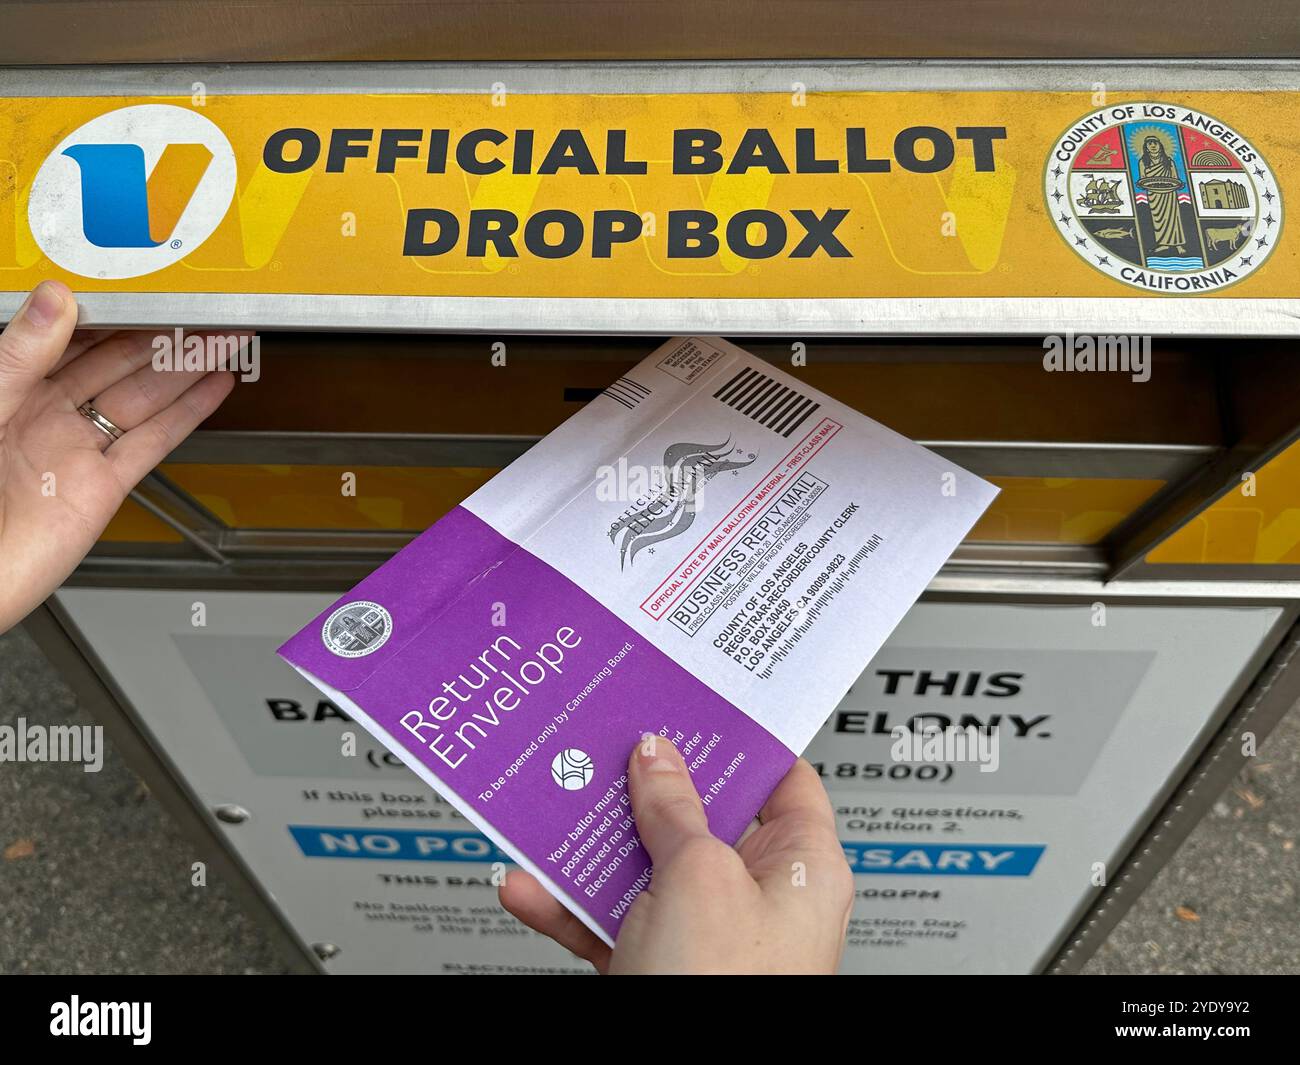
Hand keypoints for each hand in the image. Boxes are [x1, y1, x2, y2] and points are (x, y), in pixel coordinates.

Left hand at [0, 281, 245, 631]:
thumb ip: (19, 354)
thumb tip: (56, 300)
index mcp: (8, 389)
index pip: (69, 338)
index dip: (110, 314)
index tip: (143, 289)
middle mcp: (43, 417)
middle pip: (116, 366)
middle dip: (160, 337)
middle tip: (199, 311)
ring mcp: (77, 451)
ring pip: (142, 398)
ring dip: (185, 368)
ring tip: (222, 339)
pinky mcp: (103, 488)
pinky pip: (153, 442)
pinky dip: (188, 413)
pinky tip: (213, 386)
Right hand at [500, 740, 853, 973]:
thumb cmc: (727, 995)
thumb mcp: (699, 878)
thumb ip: (676, 808)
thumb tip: (657, 755)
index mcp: (802, 866)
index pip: (780, 777)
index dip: (737, 736)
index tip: (693, 700)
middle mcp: (757, 896)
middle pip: (698, 815)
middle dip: (643, 783)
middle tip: (605, 739)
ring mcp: (704, 933)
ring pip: (642, 865)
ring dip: (589, 840)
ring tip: (550, 804)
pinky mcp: (657, 966)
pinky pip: (608, 918)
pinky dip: (566, 901)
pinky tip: (528, 883)